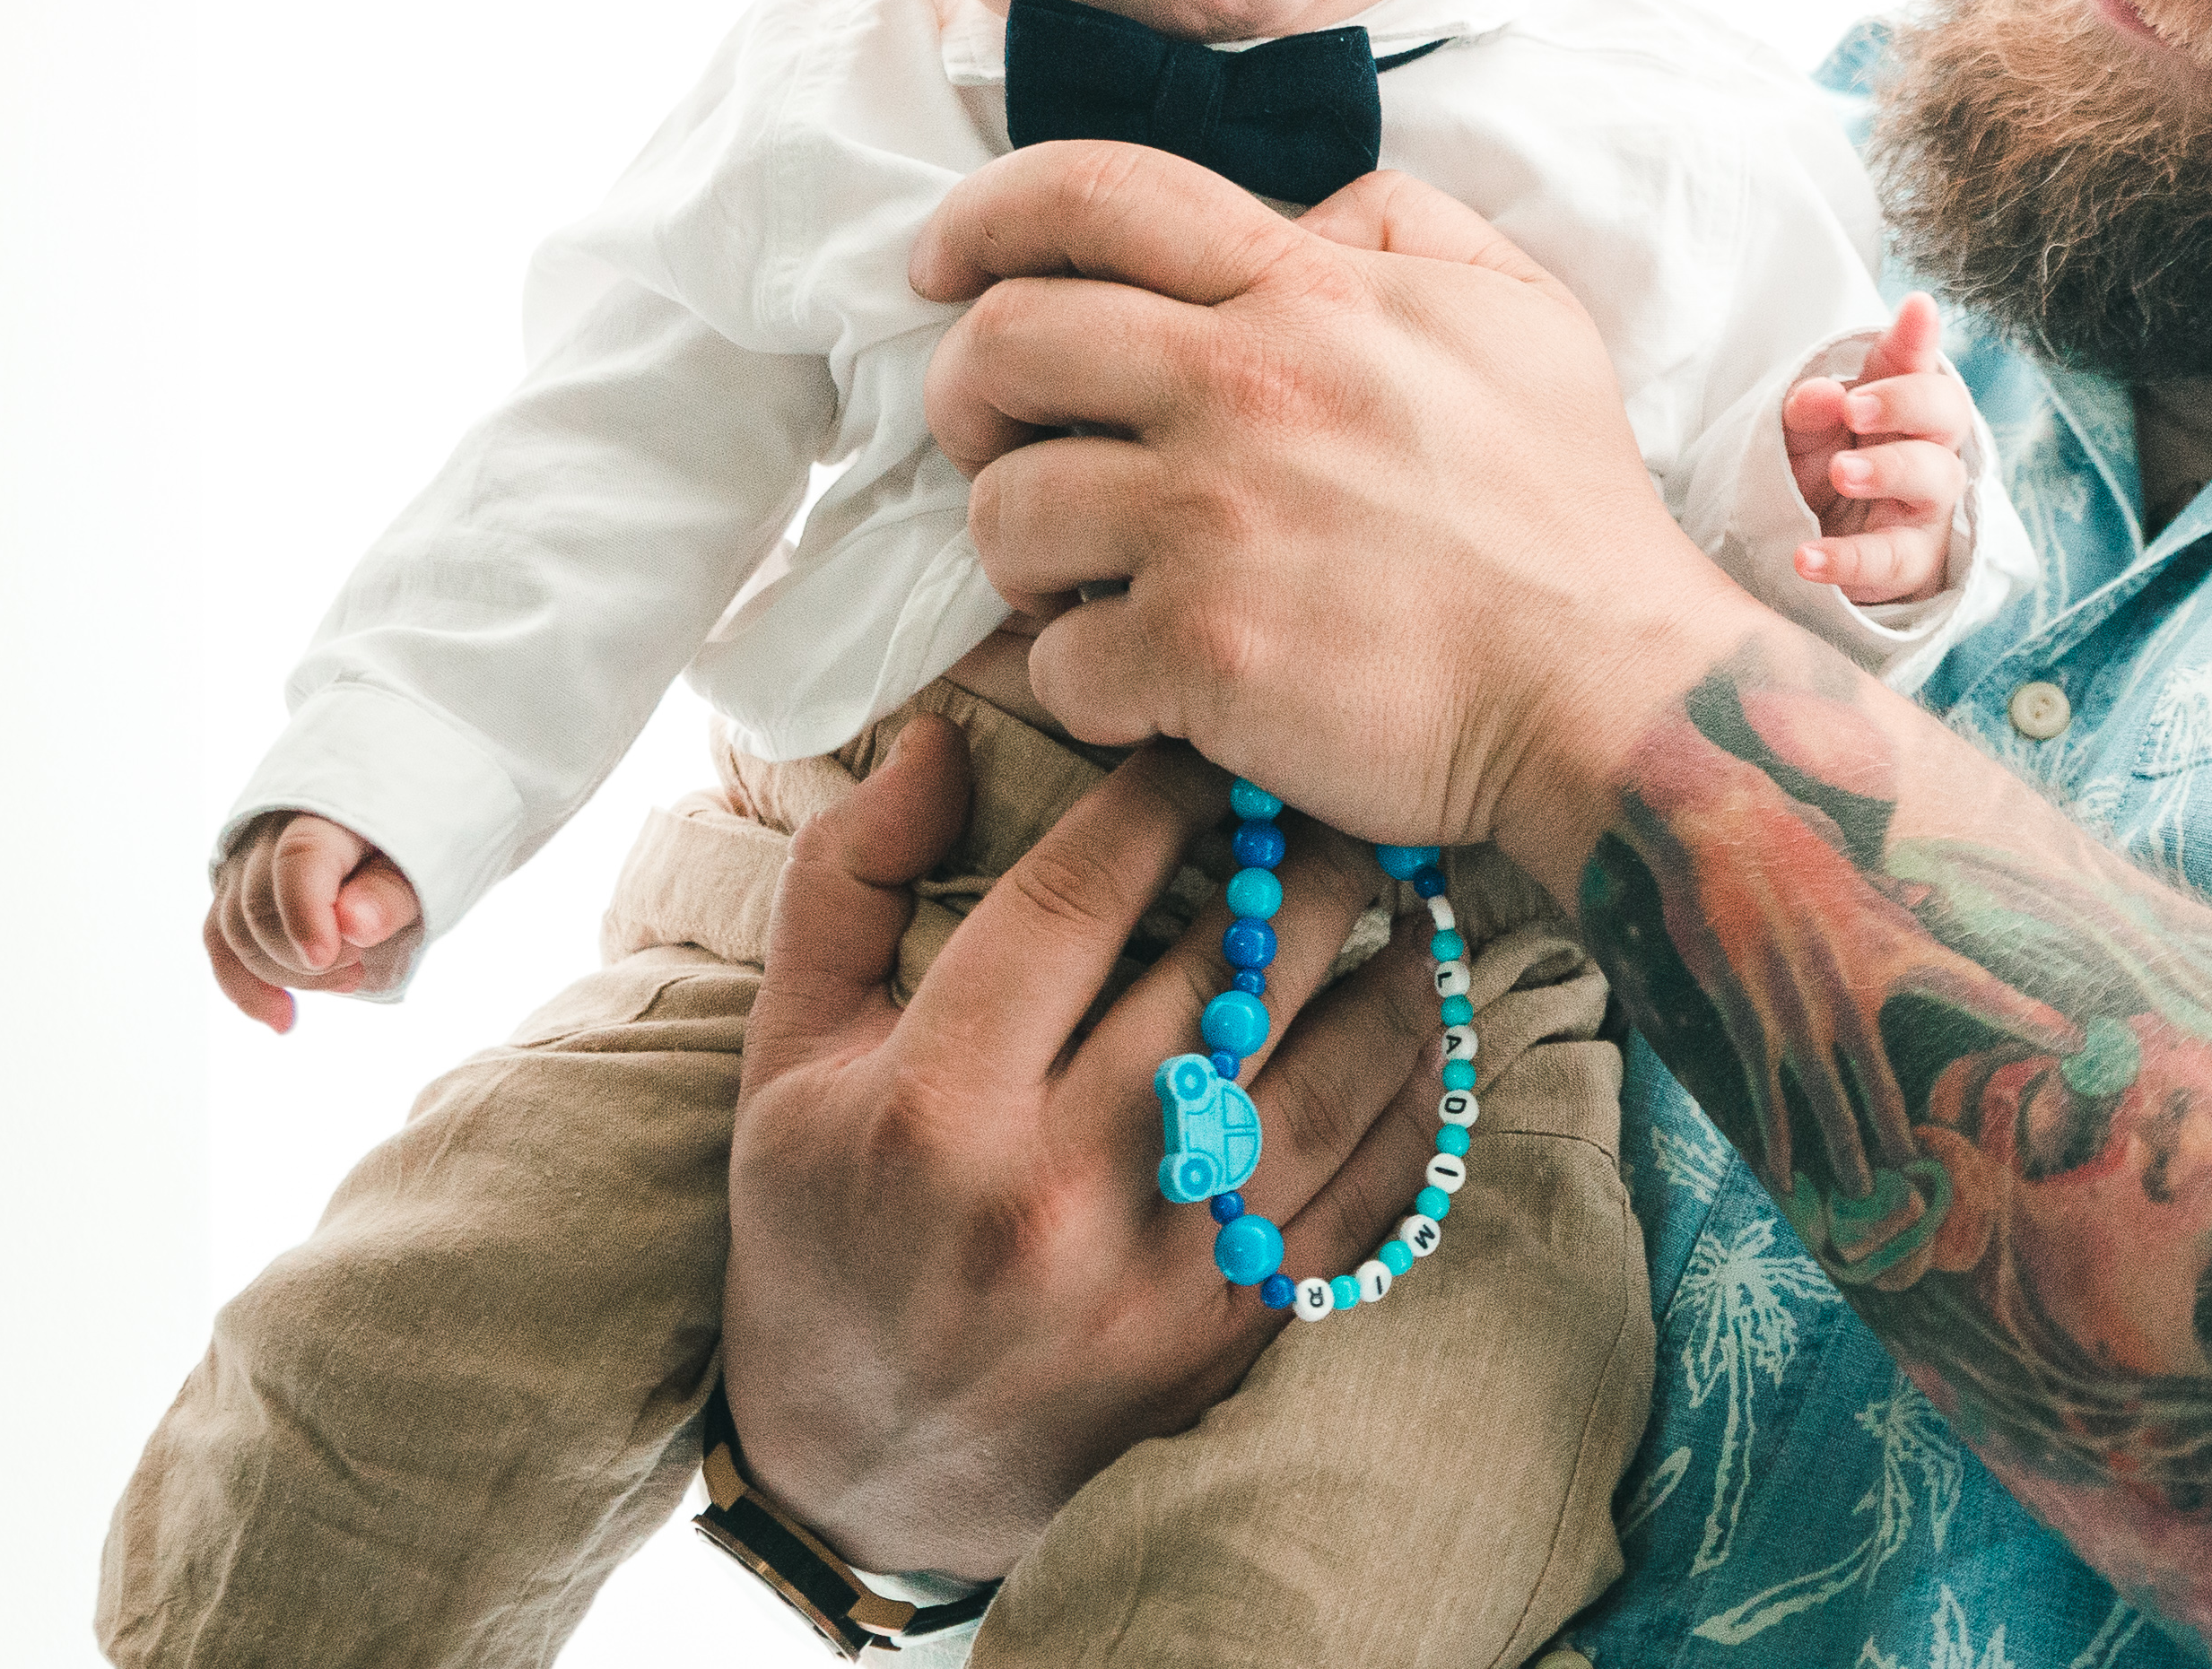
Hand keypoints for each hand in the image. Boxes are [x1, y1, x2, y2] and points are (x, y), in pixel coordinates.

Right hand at [205, 810, 425, 1029]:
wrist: (404, 817)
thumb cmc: (419, 838)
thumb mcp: (429, 860)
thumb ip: (390, 893)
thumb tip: (354, 926)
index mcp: (324, 815)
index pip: (299, 863)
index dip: (306, 915)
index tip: (326, 958)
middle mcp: (269, 834)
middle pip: (258, 907)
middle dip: (306, 957)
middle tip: (360, 969)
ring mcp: (245, 865)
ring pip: (233, 931)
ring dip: (285, 975)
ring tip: (350, 980)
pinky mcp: (236, 893)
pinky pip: (221, 945)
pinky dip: (247, 987)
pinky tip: (283, 1020)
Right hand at [721, 712, 1449, 1575]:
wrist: (861, 1472)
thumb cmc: (824, 1227)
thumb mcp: (786, 1057)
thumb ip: (848, 882)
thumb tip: (943, 739)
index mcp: (936, 1098)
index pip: (1083, 892)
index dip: (1164, 794)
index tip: (1211, 743)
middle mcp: (1056, 1180)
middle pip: (1227, 969)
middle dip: (1302, 860)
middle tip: (1341, 794)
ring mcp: (1157, 1267)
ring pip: (1324, 1072)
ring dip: (1386, 967)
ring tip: (1409, 891)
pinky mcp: (1231, 1331)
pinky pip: (1364, 1191)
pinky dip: (1412, 1098)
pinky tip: (1425, 1027)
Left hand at [913, 141, 1741, 883]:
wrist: (1618, 690)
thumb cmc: (1571, 511)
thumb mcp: (1521, 310)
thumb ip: (1398, 226)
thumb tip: (1291, 218)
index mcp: (1311, 293)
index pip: (1094, 195)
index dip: (983, 216)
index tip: (940, 263)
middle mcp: (1245, 388)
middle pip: (1003, 344)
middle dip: (969, 394)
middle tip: (1007, 442)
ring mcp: (1216, 524)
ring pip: (1003, 512)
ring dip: (1025, 555)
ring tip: (1090, 581)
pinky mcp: (1204, 657)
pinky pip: (1057, 665)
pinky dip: (1084, 686)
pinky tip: (1150, 688)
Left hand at [1782, 293, 1973, 606]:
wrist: (1818, 545)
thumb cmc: (1819, 470)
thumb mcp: (1800, 435)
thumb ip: (1807, 413)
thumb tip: (1820, 394)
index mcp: (1899, 402)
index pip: (1916, 359)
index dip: (1919, 335)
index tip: (1916, 308)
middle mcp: (1927, 446)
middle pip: (1946, 412)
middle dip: (1905, 403)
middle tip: (1855, 407)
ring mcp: (1926, 504)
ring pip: (1936, 480)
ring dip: (1890, 471)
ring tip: (1842, 473)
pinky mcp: (1912, 560)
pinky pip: (1894, 559)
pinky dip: (1850, 559)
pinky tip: (1807, 557)